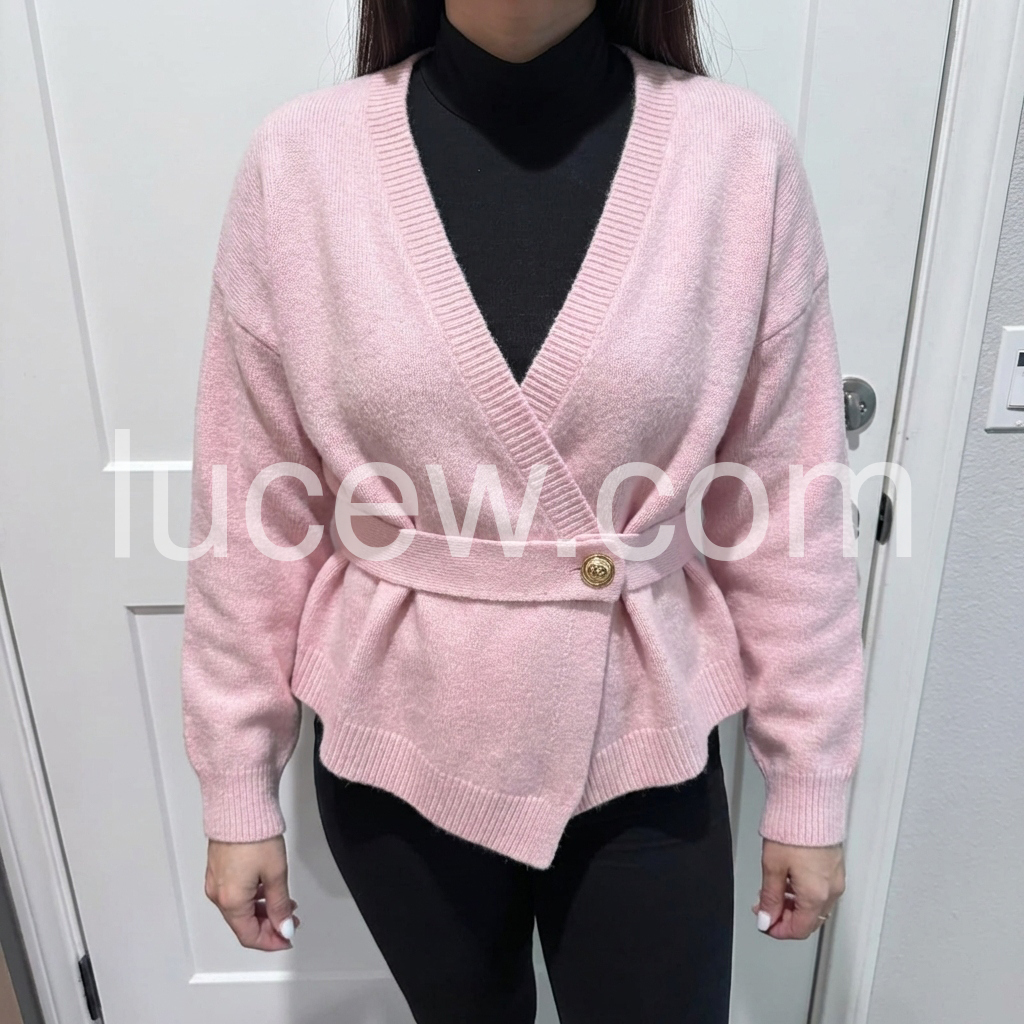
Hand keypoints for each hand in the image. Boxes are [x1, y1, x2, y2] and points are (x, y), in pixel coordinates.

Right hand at [205, 836, 299, 950]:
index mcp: (231, 901)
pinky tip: (268, 889)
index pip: (249, 936)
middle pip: (243, 924)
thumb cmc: (254, 835)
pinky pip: (235, 894)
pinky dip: (253, 898)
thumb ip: (280, 905)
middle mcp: (218, 894)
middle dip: (268, 926)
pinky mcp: (218, 869)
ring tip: (284, 903)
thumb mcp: (275, 873)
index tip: (288, 938)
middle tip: (290, 921)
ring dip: (262, 911)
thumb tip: (284, 927)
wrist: (239, 807)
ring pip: (240, 909)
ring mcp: (216, 882)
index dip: (271, 941)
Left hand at [750, 838, 844, 939]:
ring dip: (794, 905)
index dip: (778, 930)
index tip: (764, 923)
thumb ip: (769, 897)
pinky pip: (821, 890)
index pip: (799, 929)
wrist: (809, 803)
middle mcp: (831, 890)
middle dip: (786, 918)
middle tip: (765, 909)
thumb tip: (766, 917)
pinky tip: (789, 882)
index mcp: (816, 894)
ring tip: (773, 892)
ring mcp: (836, 878)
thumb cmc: (793, 829)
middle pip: (809, 920)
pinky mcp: (835, 866)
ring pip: (815, 906)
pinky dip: (804, 893)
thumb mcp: (772, 866)